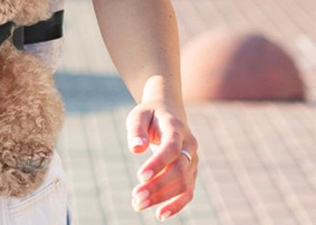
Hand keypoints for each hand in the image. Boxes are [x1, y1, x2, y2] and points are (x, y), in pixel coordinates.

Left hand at [126, 101, 197, 220]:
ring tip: (138, 205)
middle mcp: (190, 145)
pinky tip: (160, 214)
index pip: (172, 148)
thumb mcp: (139, 115)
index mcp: (176, 128)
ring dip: (163, 198)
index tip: (140, 176)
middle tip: (136, 197)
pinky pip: (188, 192)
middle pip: (179, 170)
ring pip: (184, 184)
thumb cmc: (149, 115)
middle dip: (158, 186)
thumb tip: (135, 148)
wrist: (168, 113)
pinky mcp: (191, 173)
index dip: (158, 163)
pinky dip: (176, 205)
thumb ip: (136, 130)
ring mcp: (193, 160)